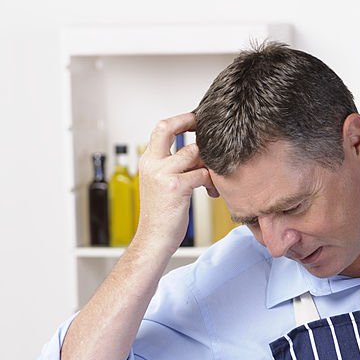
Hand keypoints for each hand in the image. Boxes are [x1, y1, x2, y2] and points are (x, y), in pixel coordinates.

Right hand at [135, 112, 217, 254]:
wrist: (154, 240)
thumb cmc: (161, 216)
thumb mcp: (160, 185)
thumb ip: (172, 167)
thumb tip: (196, 153)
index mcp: (148, 161)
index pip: (160, 128)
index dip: (179, 120)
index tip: (195, 120)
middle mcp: (152, 164)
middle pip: (168, 127)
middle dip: (190, 122)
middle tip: (207, 127)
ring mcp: (162, 174)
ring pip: (193, 152)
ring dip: (208, 164)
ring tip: (212, 180)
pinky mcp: (175, 187)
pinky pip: (201, 173)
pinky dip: (211, 181)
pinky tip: (210, 192)